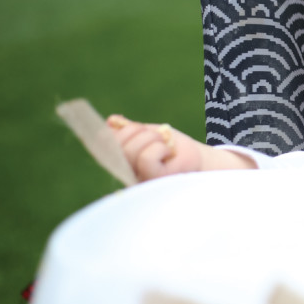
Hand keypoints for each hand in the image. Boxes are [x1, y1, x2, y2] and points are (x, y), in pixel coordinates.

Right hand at [107, 115, 252, 181]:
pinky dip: (159, 148)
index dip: (111, 133)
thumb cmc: (173, 147)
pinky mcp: (154, 183)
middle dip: (138, 132)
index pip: (103, 145)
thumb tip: (110, 121)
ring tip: (164, 144)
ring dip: (152, 139)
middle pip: (118, 146)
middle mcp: (125, 175)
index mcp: (121, 162)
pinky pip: (146, 158)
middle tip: (158, 136)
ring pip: (131, 151)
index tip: (126, 126)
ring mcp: (138, 181)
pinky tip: (168, 153)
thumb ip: (130, 130)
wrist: (199, 158)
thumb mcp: (150, 133)